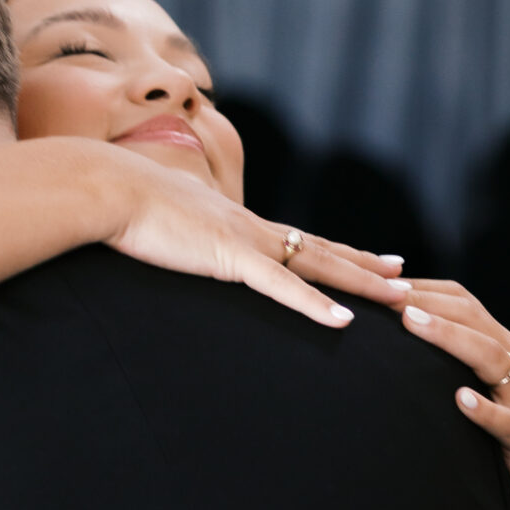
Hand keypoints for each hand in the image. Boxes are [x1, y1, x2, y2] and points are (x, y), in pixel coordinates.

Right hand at [102, 145, 404, 325]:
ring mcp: (244, 241)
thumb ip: (182, 235)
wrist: (105, 188)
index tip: (367, 258)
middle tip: (404, 276)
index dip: (335, 251)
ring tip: (398, 295)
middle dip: (364, 266)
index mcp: (237, 224)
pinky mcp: (229, 257)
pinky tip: (344, 321)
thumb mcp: (163, 222)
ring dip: (359, 282)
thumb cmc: (122, 206)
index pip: (297, 241)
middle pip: (321, 250)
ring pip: (317, 264)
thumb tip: (180, 239)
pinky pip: (282, 287)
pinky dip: (314, 304)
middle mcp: (251, 228)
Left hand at [386, 279, 509, 509]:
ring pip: (490, 357)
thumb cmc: (492, 436)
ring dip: (451, 338)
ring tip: (413, 324)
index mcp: (500, 347)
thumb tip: (390, 333)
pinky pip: (506, 421)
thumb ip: (442, 360)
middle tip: (387, 296)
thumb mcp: (469, 388)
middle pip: (475, 320)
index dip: (424, 287)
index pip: (464, 302)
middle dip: (430, 303)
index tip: (381, 281)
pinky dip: (484, 410)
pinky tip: (460, 400)